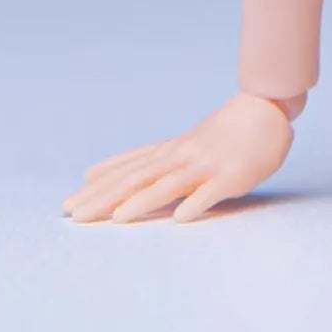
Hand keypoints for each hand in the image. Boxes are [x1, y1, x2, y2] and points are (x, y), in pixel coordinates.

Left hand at [63, 92, 294, 223]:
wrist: (264, 113)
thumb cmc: (219, 135)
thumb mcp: (175, 145)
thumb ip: (139, 162)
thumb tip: (91, 174)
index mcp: (166, 153)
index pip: (125, 171)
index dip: (96, 189)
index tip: (66, 206)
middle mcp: (179, 157)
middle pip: (137, 178)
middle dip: (105, 198)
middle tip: (76, 216)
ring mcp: (205, 166)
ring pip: (169, 184)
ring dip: (143, 201)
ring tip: (118, 218)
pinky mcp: (230, 177)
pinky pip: (211, 193)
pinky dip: (195, 204)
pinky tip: (181, 218)